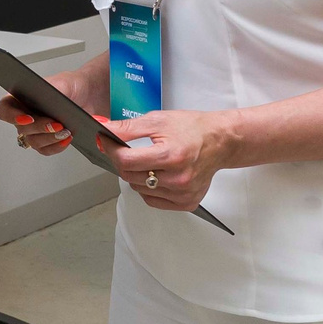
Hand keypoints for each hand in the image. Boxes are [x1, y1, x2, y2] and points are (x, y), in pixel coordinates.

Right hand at [0, 66, 100, 155]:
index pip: (4, 110)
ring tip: (65, 131)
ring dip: (50, 139)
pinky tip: (66, 139)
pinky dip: (56, 146)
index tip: (28, 118)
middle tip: (56, 124)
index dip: (12, 116)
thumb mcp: (61, 82)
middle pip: (22, 129)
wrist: (87, 96)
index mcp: (20, 97)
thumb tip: (47, 101)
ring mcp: (35, 130)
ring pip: (34, 142)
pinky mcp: (47, 140)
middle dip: (40, 128)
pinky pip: (46, 150)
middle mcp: (24, 115)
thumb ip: (52, 90)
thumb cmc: (69, 85)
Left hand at [108, 109, 239, 211]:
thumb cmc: (192, 129)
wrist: (220, 141)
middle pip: (130, 176)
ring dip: (135, 175)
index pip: (126, 161)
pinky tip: (156, 175)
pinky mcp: (186, 202)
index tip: (107, 141)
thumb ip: (127, 128)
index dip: (111, 149)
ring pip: (139, 189)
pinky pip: (153, 200)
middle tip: (128, 149)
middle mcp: (177, 178)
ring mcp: (182, 193)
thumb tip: (102, 130)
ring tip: (149, 161)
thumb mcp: (158, 120)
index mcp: (170, 156)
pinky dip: (148, 188)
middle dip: (123, 161)